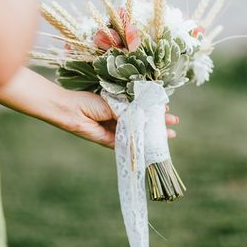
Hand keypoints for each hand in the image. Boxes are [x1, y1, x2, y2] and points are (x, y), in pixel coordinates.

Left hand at [57, 89, 179, 148]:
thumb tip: (149, 114)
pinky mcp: (110, 142)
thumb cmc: (90, 102)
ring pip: (139, 134)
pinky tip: (151, 144)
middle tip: (174, 123)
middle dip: (158, 123)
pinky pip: (128, 144)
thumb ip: (131, 110)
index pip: (141, 109)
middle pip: (143, 122)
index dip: (154, 109)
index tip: (167, 108)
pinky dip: (140, 144)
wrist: (72, 112)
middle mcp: (119, 118)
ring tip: (169, 135)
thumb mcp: (115, 103)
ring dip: (153, 134)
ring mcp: (116, 131)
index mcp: (119, 106)